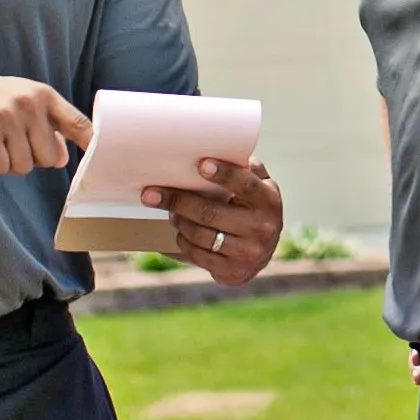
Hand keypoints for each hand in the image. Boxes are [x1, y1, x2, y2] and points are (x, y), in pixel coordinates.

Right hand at [0, 76, 89, 175]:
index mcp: (43, 95)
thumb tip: (62, 159)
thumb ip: (46, 129)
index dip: (92, 144)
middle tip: (7, 142)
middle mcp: (28, 102)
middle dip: (29, 159)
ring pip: (22, 166)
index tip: (104, 160)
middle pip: (48, 157)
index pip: (78, 123)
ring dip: (5, 161)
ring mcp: (6, 114)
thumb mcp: (21, 106)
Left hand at [161, 156, 283, 285]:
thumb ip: (246, 169)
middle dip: (177, 201)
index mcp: (269, 200)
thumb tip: (218, 149)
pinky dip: (183, 242)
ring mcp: (248, 253)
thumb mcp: (260, 186)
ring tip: (170, 212)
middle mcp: (262, 228)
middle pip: (210, 212)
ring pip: (199, 235)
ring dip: (178, 221)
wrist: (263, 253)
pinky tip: (180, 233)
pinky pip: (197, 255)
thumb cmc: (254, 208)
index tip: (200, 164)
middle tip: (151, 193)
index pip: (245, 185)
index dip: (223, 174)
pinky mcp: (232, 271)